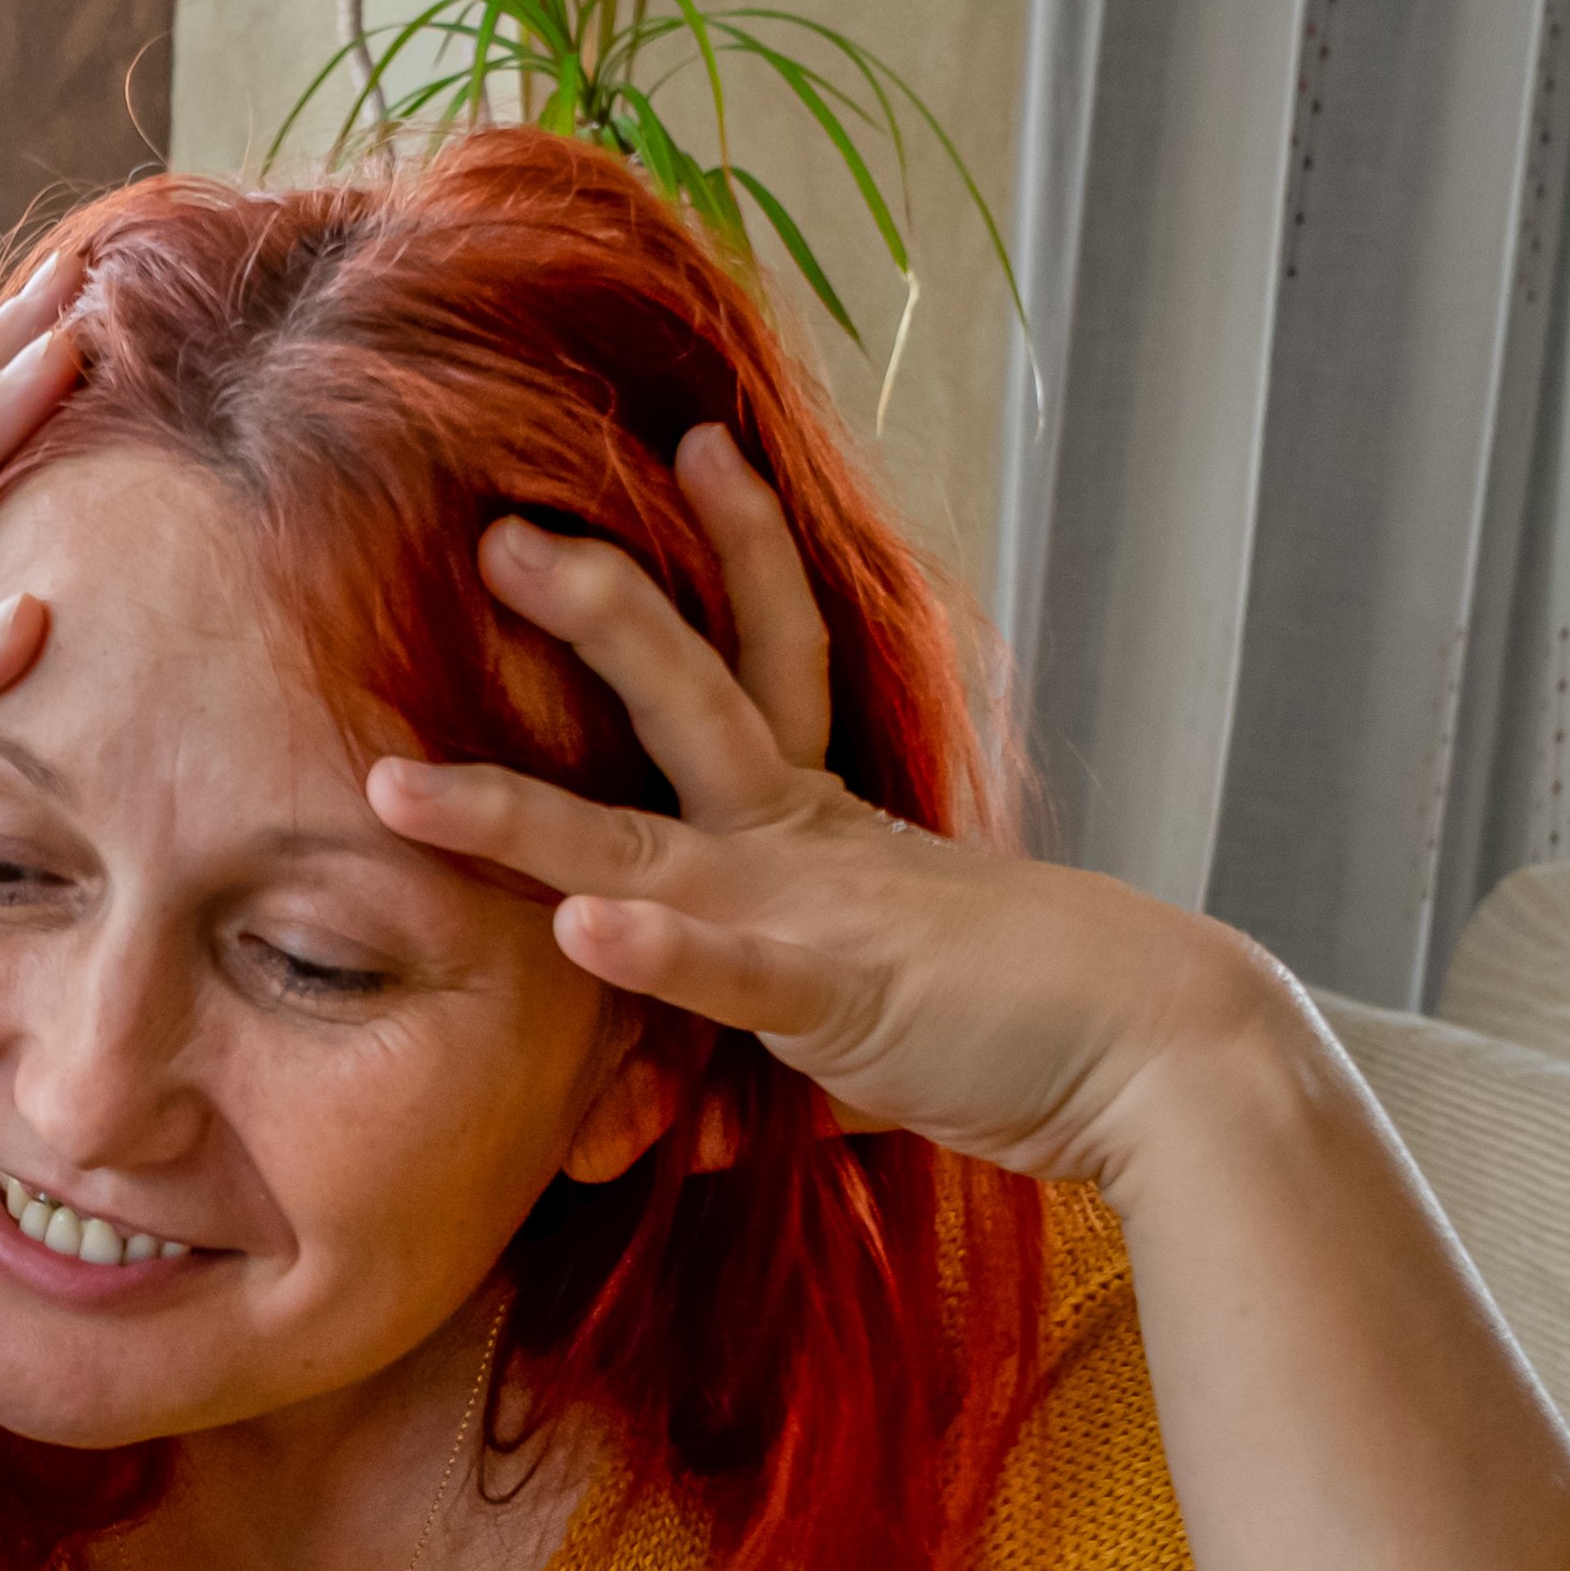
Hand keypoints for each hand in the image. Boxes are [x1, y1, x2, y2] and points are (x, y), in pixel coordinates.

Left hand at [364, 425, 1292, 1189]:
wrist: (1166, 1060)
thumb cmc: (1028, 1029)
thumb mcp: (860, 1031)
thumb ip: (747, 1057)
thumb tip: (646, 1125)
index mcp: (823, 822)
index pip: (769, 655)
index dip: (733, 548)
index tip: (695, 444)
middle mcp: (803, 842)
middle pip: (688, 693)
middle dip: (593, 610)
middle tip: (499, 532)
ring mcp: (812, 911)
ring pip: (642, 842)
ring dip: (518, 816)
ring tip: (403, 787)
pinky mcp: (840, 998)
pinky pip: (735, 973)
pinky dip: (662, 951)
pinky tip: (584, 926)